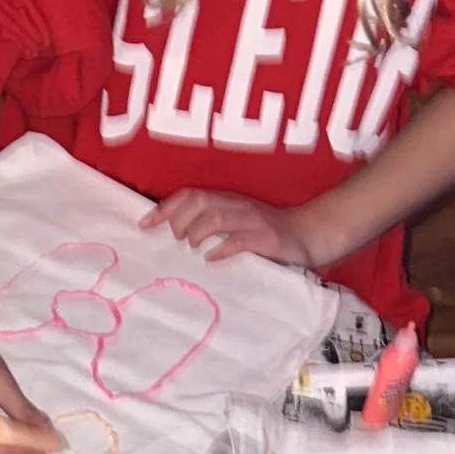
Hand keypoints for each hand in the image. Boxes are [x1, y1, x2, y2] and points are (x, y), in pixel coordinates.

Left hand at [139, 187, 317, 268]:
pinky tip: (212, 258)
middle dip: (178, 219)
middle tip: (176, 239)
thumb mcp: (237, 222)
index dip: (164, 207)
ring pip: (215, 217)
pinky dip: (221, 249)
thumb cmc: (268, 232)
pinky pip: (239, 240)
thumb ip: (212, 224)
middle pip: (198, 201)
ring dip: (196, 233)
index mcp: (228, 200)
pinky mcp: (267, 238)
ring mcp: (253, 220)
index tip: (144, 224)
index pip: (190, 195)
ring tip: (193, 247)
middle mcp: (237, 205)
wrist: (310, 234)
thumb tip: (175, 236)